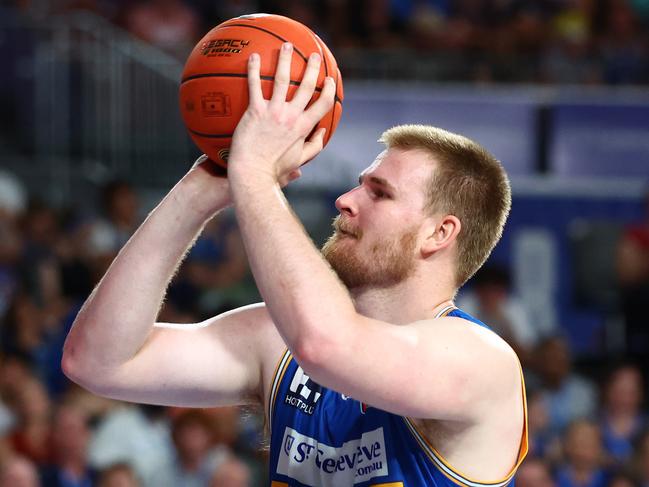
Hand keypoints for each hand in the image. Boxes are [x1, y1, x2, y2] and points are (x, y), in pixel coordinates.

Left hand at [227, 42, 335, 182]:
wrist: (252, 172)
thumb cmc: (274, 170)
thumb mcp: (299, 161)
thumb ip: (313, 146)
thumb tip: (322, 132)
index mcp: (303, 128)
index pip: (322, 104)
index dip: (329, 90)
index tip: (330, 79)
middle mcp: (291, 117)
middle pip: (307, 86)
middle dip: (313, 68)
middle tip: (315, 55)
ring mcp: (273, 112)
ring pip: (283, 80)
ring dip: (287, 60)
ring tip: (288, 46)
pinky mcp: (255, 111)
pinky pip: (255, 85)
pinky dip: (255, 69)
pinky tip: (254, 56)